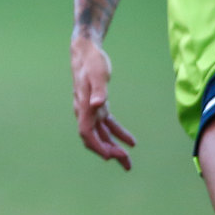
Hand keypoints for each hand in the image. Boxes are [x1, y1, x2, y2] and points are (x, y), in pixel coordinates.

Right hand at [71, 34, 135, 169]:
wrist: (85, 51)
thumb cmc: (91, 62)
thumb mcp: (97, 74)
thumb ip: (99, 90)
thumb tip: (98, 105)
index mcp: (83, 106)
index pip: (87, 132)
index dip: (97, 146)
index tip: (110, 157)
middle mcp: (85, 111)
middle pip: (95, 138)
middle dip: (110, 152)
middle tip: (127, 163)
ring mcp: (91, 110)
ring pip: (101, 134)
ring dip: (114, 147)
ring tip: (128, 161)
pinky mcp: (98, 106)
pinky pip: (107, 124)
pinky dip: (118, 133)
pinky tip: (131, 141)